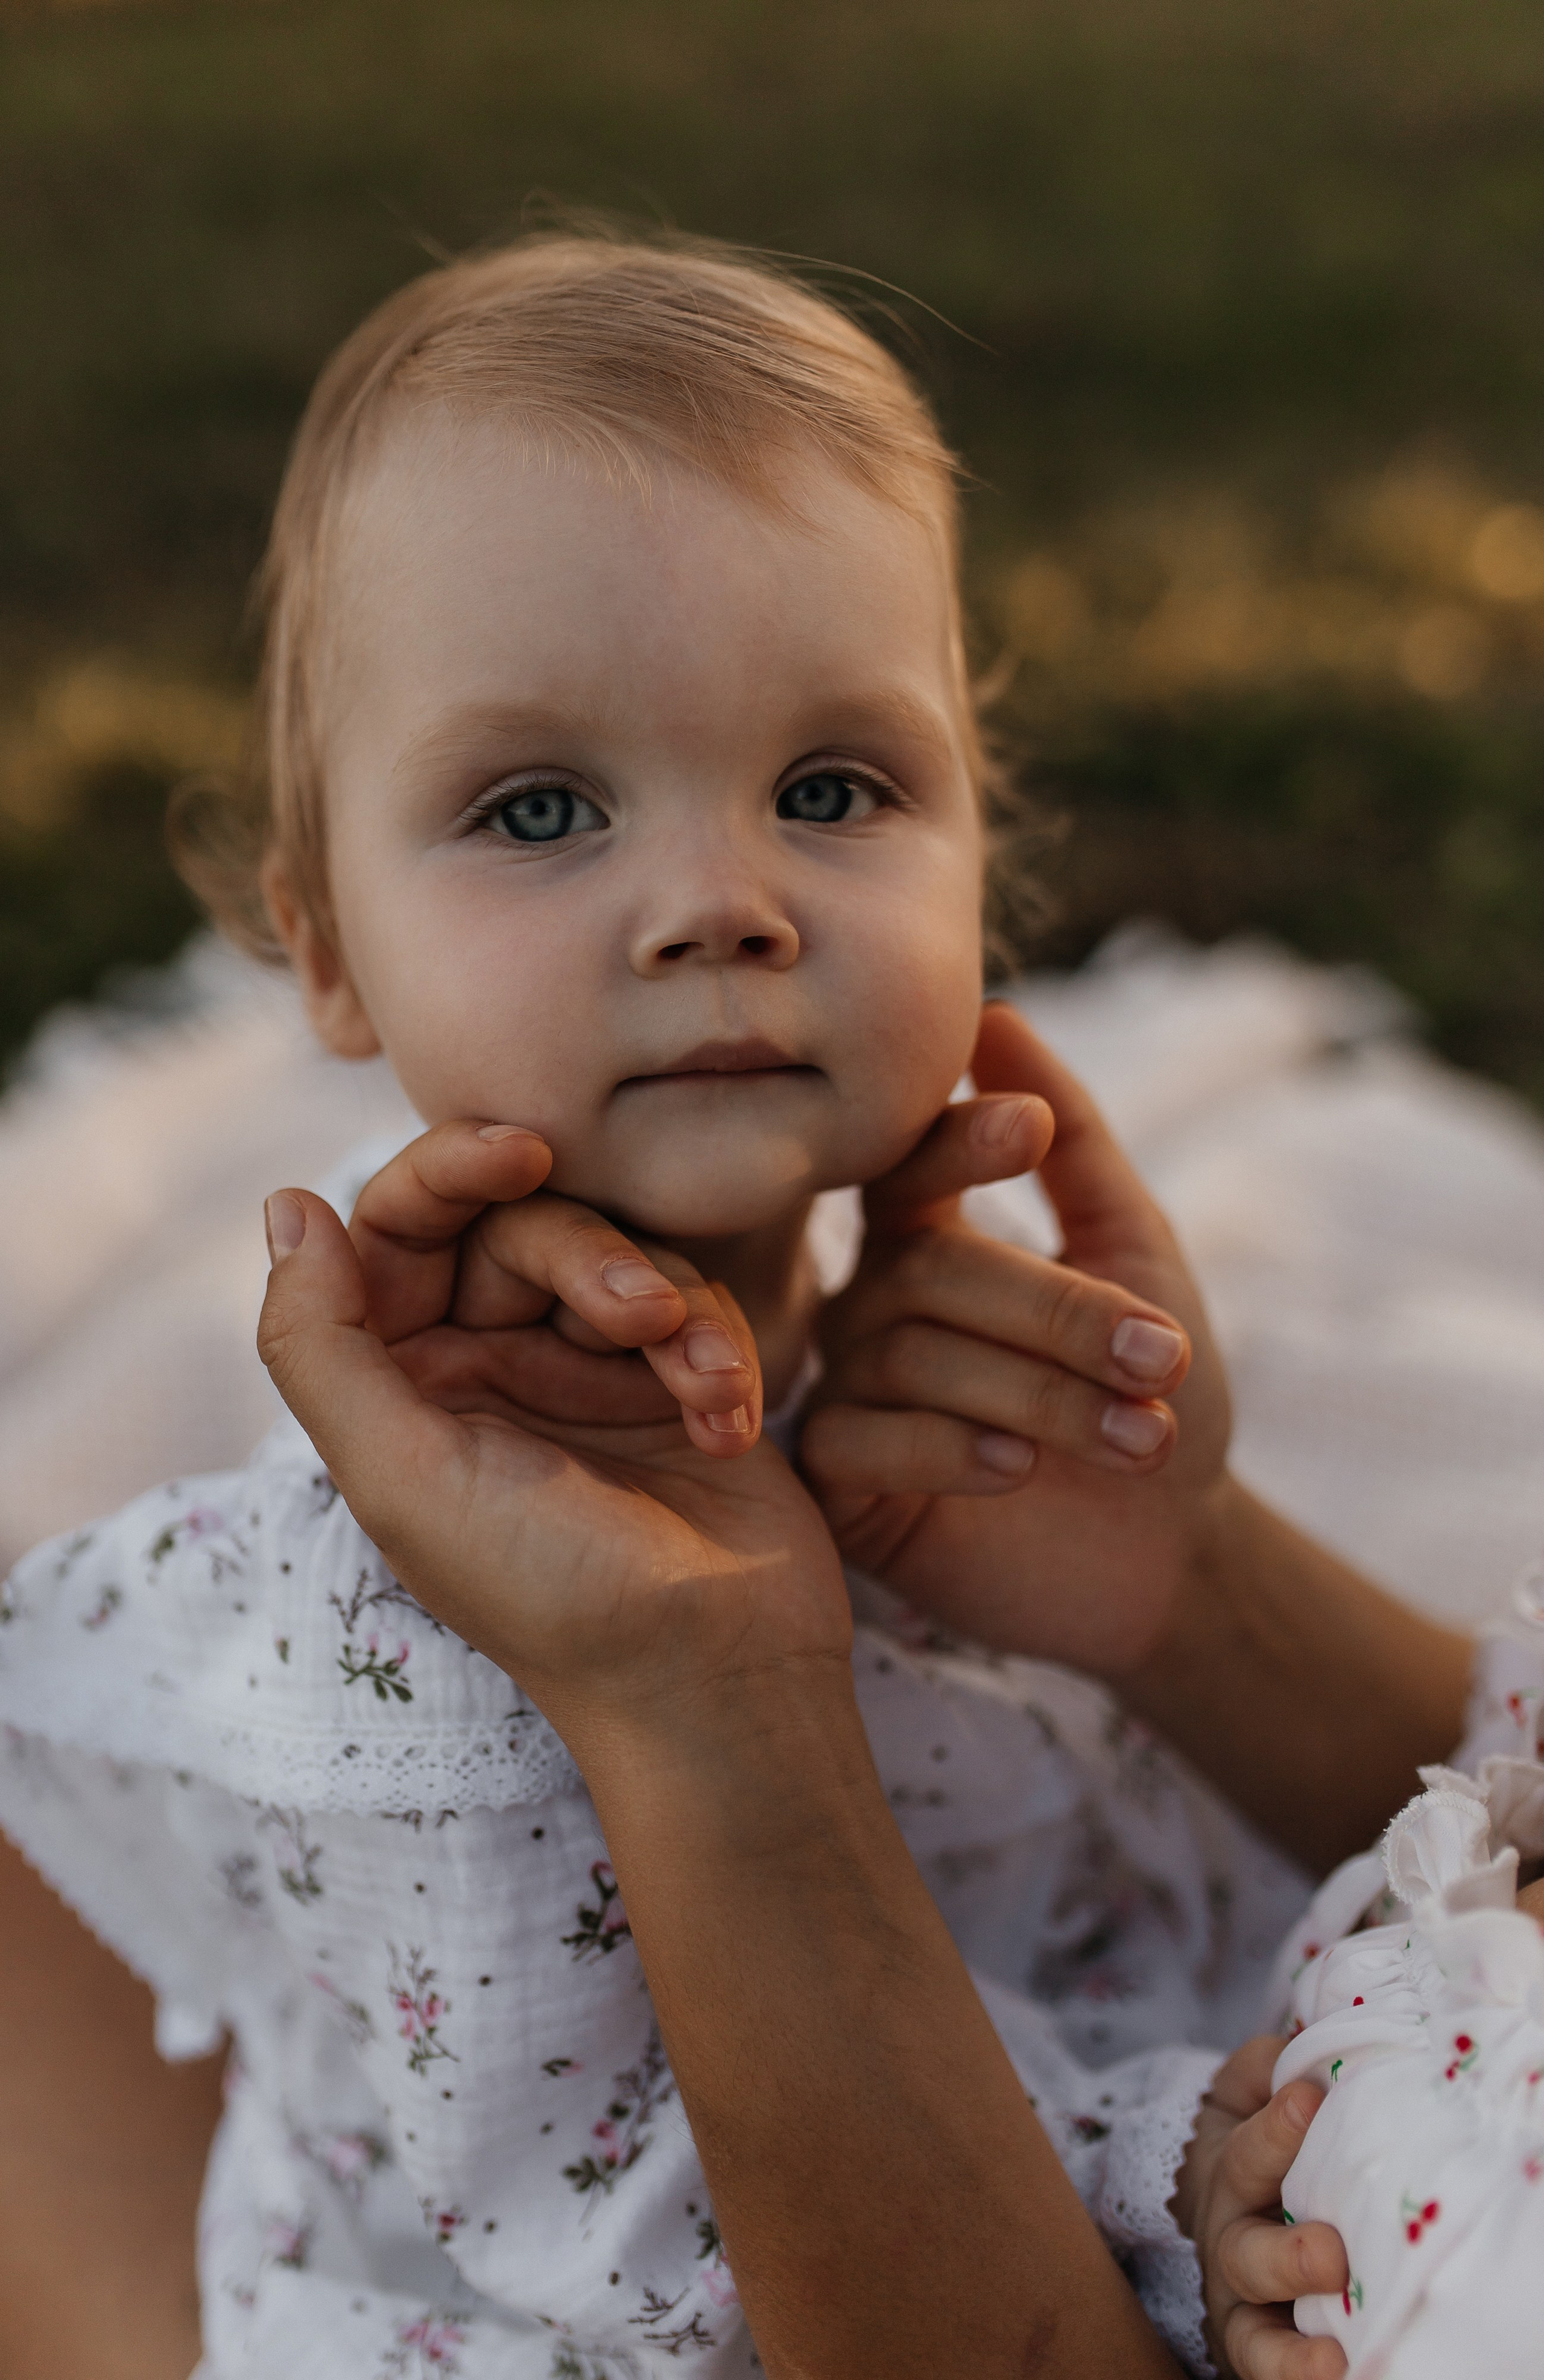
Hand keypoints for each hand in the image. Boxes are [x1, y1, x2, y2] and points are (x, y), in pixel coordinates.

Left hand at [257, 1166, 851, 1756]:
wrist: (717, 1676)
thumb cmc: (548, 1594)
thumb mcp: (401, 1475)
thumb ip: (320, 1344)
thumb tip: (286, 1207)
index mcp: (403, 1384)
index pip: (403, 1227)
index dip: (452, 1169)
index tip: (522, 1152)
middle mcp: (487, 1365)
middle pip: (521, 1227)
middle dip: (584, 1256)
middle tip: (637, 1312)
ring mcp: (586, 1371)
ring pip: (619, 1254)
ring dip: (669, 1310)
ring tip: (701, 1387)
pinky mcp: (676, 1379)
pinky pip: (695, 1304)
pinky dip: (716, 1351)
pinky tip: (729, 1422)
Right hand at [801, 1002, 1231, 1674]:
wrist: (1173, 1550)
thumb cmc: (1155, 1390)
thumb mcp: (1137, 1255)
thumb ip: (1075, 1142)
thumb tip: (998, 1012)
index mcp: (926, 1235)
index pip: (911, 1165)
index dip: (959, 1143)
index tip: (1027, 1131)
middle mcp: (872, 1302)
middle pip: (931, 1271)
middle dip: (1057, 1313)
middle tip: (1162, 1356)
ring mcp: (851, 1390)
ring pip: (914, 1357)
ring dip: (1041, 1393)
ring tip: (1143, 1430)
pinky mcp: (843, 1481)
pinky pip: (863, 1441)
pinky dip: (947, 1449)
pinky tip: (1018, 1468)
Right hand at [1172, 2038, 1347, 2379]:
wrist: (1232, 2207)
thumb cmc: (1263, 2143)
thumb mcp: (1249, 2094)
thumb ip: (1265, 2067)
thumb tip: (1296, 2051)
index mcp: (1233, 2172)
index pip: (1248, 2152)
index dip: (1276, 2129)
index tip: (1313, 2102)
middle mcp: (1231, 2240)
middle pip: (1246, 2251)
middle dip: (1287, 2254)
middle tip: (1331, 2252)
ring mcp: (1243, 2304)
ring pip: (1253, 2329)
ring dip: (1291, 2344)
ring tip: (1335, 2346)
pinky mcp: (1258, 2349)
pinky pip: (1266, 2369)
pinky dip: (1295, 2376)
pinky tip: (1337, 2373)